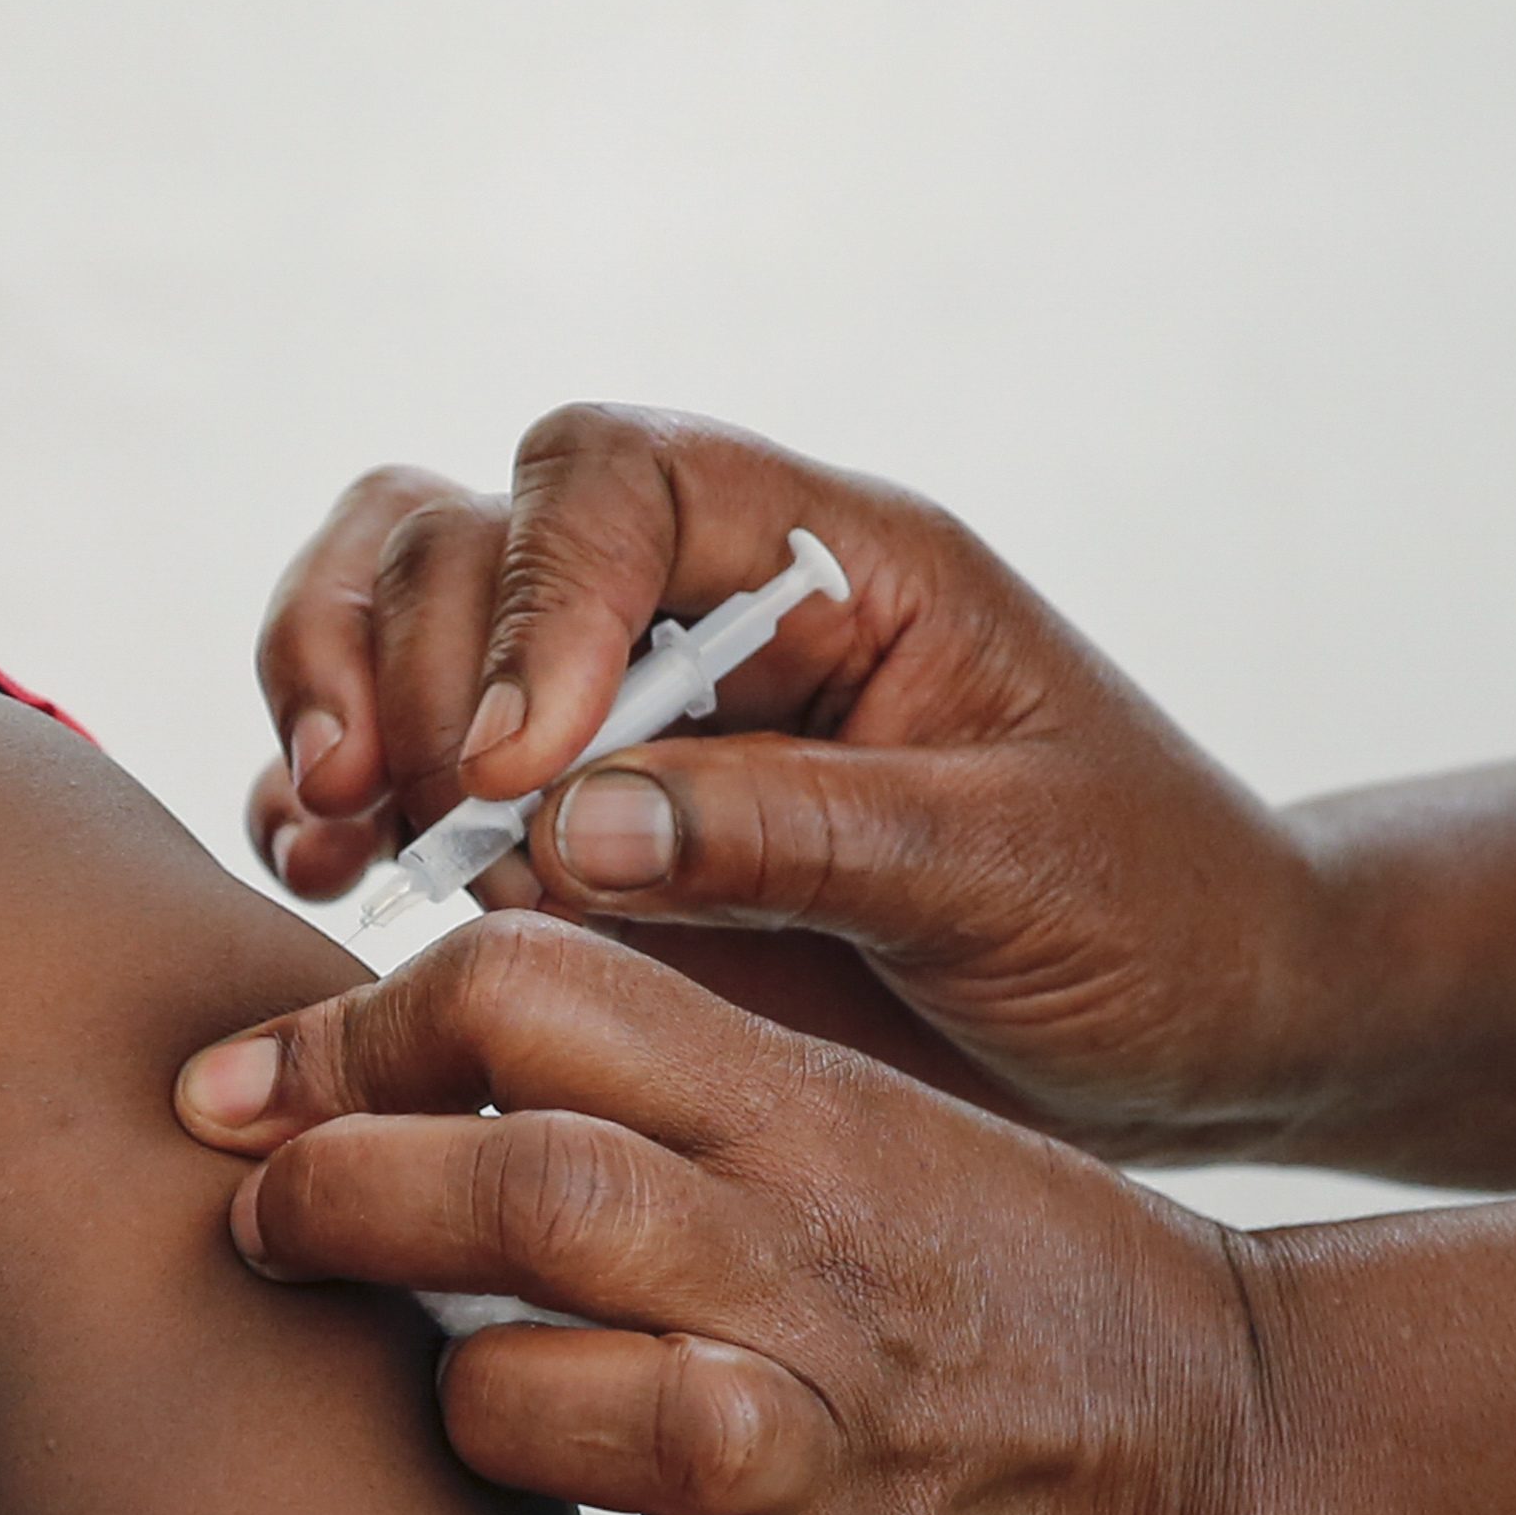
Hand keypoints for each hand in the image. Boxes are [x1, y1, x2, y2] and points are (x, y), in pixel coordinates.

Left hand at [179, 914, 1281, 1514]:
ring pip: (627, 1412)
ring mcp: (850, 1450)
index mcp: (781, 1108)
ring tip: (444, 1416)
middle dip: (354, 1196)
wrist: (1234, 1421)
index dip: (347, 1032)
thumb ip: (601, 1067)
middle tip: (259, 1225)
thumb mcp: (812, 1100)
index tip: (231, 1097)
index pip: (530, 998)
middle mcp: (807, 1261)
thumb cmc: (949, 1246)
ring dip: (488, 1412)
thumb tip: (316, 1064)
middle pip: (546, 1195)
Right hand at [243, 405, 1329, 1159]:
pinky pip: (388, 754)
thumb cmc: (1151, 923)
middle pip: (464, 531)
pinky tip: (325, 882)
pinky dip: (323, 798)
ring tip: (332, 838)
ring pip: (389, 605)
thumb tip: (565, 821)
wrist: (1192, 1037)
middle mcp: (694, 599)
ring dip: (330, 705)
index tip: (516, 770)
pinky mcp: (559, 815)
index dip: (534, 599)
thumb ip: (795, 834)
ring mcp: (610, 700)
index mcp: (825, 558)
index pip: (613, 477)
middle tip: (407, 822)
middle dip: (397, 664)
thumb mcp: (1010, 874)